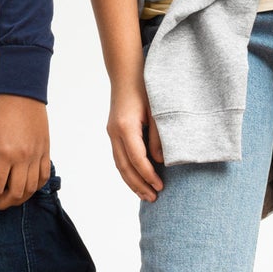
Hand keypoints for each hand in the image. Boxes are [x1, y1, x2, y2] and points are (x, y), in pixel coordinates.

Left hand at [0, 95, 50, 209]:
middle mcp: (23, 157)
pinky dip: (35, 186)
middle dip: (2, 203)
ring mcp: (37, 154)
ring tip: (8, 197)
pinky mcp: (46, 150)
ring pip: (31, 188)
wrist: (23, 89)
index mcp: (4, 152)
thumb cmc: (0, 107)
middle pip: (15, 193)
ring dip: (19, 198)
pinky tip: (25, 187)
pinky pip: (44, 175)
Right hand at [106, 77, 164, 200]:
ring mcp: (112, 133)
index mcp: (126, 126)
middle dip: (139, 184)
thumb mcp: (157, 111)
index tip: (160, 186)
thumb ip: (158, 137)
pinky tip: (137, 180)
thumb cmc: (145, 89)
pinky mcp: (114, 133)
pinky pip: (119, 157)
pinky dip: (128, 171)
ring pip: (119, 164)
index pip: (137, 158)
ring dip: (132, 182)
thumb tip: (160, 161)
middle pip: (124, 166)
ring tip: (146, 195)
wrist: (126, 74)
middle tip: (154, 198)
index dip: (148, 175)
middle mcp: (114, 132)